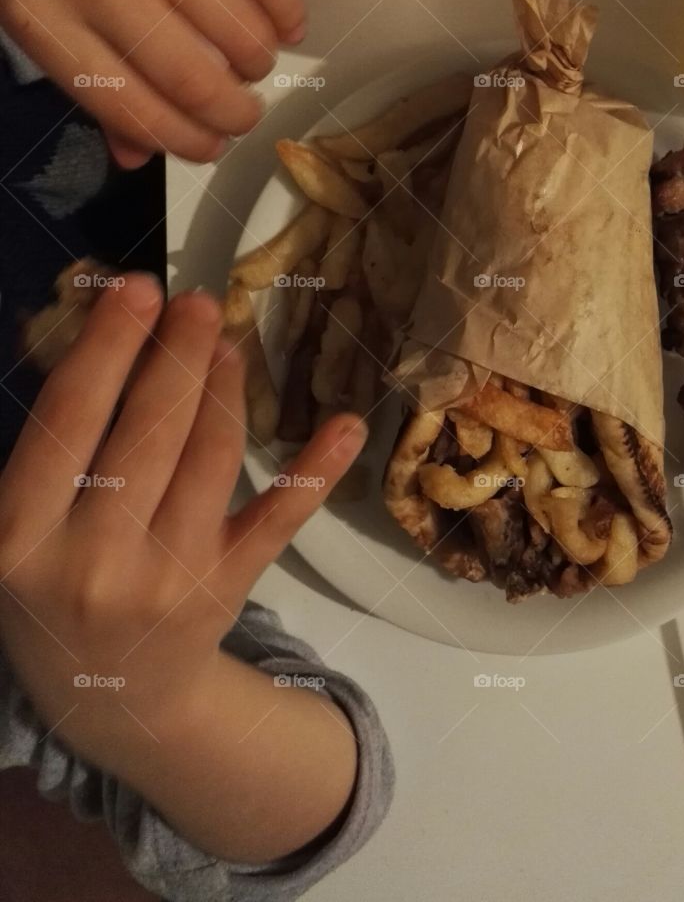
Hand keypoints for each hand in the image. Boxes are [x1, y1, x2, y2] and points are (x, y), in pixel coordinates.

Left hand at [0, 0, 306, 165]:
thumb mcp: (34, 0)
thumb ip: (86, 80)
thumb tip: (138, 157)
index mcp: (39, 12)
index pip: (133, 109)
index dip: (186, 142)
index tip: (213, 147)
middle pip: (192, 77)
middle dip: (235, 114)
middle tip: (247, 115)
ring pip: (237, 31)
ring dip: (260, 64)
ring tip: (257, 64)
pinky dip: (286, 11)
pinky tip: (286, 25)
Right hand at [0, 275, 365, 770]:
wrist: (108, 700)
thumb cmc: (53, 589)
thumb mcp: (23, 529)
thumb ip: (50, 449)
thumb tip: (91, 336)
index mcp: (21, 537)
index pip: (69, 424)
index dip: (106, 351)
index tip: (136, 290)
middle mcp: (93, 560)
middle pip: (148, 435)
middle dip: (176, 357)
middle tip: (197, 301)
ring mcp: (168, 579)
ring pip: (210, 462)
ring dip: (224, 391)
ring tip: (227, 342)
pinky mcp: (227, 588)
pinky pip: (276, 521)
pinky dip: (314, 471)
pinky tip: (346, 425)